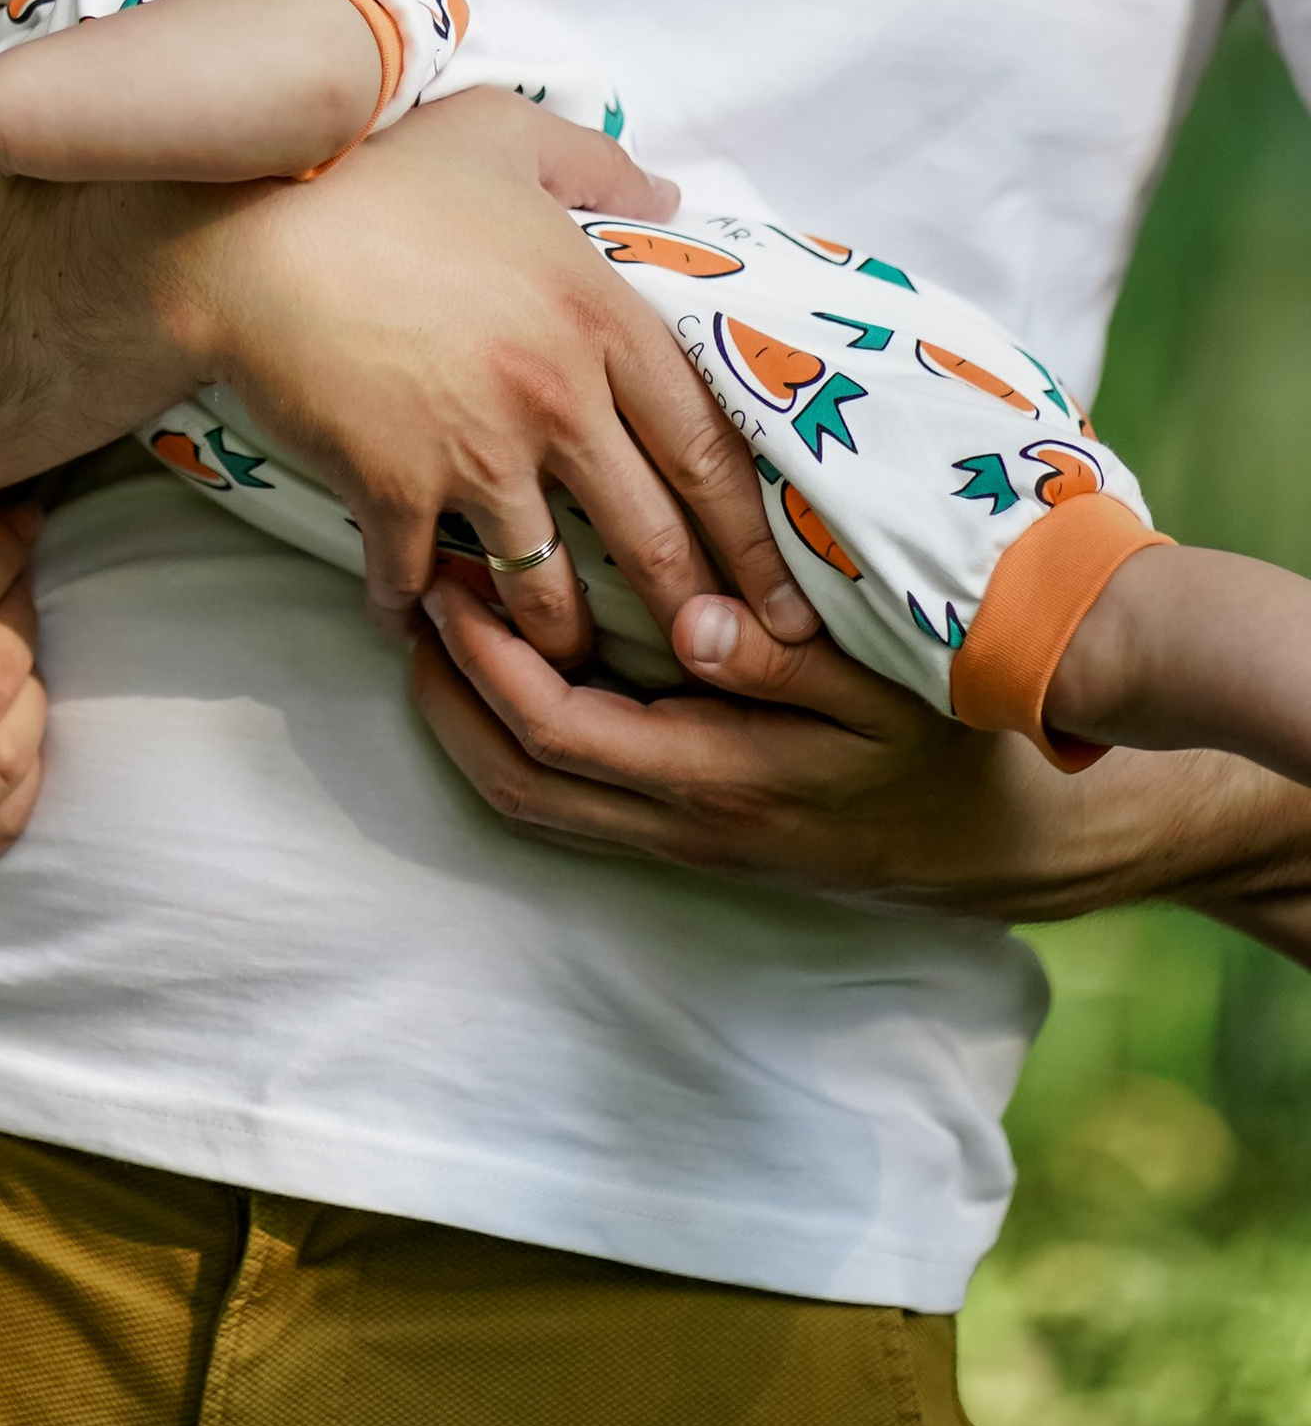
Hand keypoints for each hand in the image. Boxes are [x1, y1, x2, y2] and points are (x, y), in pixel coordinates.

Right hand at [179, 86, 818, 657]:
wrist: (245, 231)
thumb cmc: (372, 173)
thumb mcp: (500, 133)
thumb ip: (598, 164)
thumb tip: (671, 200)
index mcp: (597, 316)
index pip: (708, 446)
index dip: (754, 535)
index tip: (785, 600)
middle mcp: (555, 396)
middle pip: (652, 540)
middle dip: (694, 618)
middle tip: (717, 670)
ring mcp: (474, 453)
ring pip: (550, 587)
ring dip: (561, 636)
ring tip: (564, 662)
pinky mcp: (393, 492)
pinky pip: (421, 585)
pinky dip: (417, 613)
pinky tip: (411, 622)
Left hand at [412, 564, 1305, 924]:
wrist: (1016, 843)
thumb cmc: (955, 742)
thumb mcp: (889, 687)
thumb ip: (788, 656)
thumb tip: (693, 626)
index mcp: (725, 784)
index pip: (563, 735)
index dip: (487, 666)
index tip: (446, 582)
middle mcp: (689, 824)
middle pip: (518, 783)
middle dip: (445, 695)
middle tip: (408, 594)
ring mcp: (688, 836)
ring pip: (535, 800)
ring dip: (469, 716)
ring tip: (438, 618)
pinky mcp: (694, 829)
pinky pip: (573, 796)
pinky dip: (517, 734)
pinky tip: (508, 661)